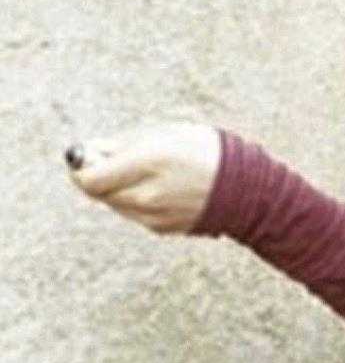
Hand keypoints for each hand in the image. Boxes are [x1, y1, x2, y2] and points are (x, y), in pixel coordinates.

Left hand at [68, 122, 220, 233]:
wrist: (245, 187)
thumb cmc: (207, 150)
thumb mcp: (169, 133)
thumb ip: (125, 143)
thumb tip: (92, 150)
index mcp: (149, 162)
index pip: (91, 177)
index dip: (80, 168)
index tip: (82, 157)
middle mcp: (147, 193)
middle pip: (98, 192)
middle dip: (98, 176)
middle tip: (108, 160)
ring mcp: (153, 215)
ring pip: (115, 203)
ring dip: (117, 187)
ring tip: (143, 171)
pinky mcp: (160, 228)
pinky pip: (134, 213)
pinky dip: (136, 199)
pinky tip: (159, 186)